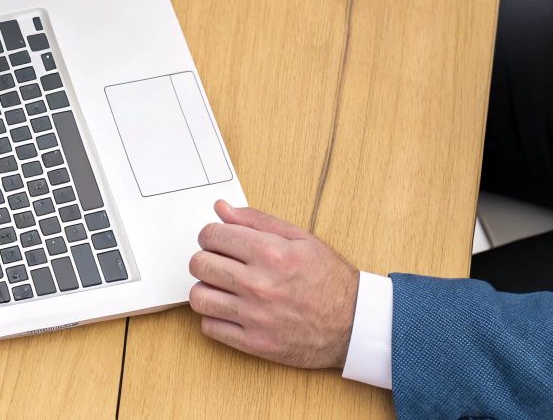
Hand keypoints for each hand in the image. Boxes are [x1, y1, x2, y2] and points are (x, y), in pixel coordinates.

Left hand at [187, 200, 359, 369]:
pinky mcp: (254, 343)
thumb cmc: (330, 280)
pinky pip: (210, 327)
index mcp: (270, 253)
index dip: (211, 235)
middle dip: (206, 259)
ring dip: (206, 289)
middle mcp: (259, 284)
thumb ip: (256, 220)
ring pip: (199, 297)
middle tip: (220, 263)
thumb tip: (221, 209)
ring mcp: (255, 316)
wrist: (354, 325)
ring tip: (221, 288)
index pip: (211, 235)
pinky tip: (229, 310)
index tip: (218, 241)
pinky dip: (214, 318)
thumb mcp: (300, 238)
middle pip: (199, 264)